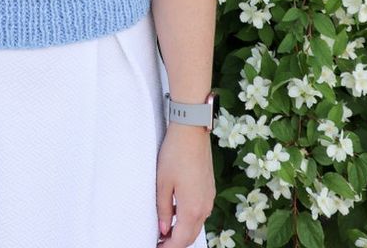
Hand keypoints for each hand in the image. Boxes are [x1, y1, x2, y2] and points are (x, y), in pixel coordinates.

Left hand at [156, 123, 214, 246]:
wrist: (192, 131)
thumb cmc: (175, 154)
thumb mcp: (163, 183)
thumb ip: (164, 210)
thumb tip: (163, 230)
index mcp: (192, 209)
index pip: (181, 240)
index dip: (168, 247)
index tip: (156, 247)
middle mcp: (205, 207)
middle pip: (191, 236)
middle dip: (175, 243)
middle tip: (159, 242)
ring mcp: (209, 198)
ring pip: (196, 225)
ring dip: (182, 232)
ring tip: (165, 230)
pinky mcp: (209, 189)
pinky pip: (200, 212)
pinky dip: (189, 219)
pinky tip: (176, 213)